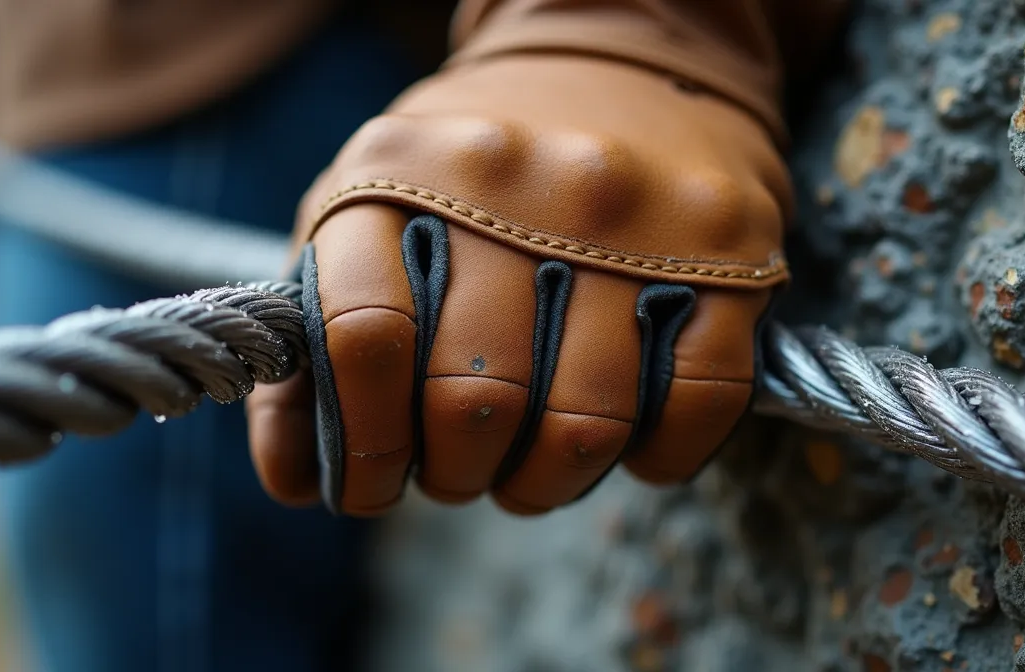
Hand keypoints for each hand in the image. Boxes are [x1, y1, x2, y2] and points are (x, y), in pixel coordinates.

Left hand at [246, 54, 791, 515]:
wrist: (617, 54)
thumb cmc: (468, 171)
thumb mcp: (361, 215)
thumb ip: (311, 345)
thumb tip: (295, 482)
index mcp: (401, 175)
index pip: (364, 338)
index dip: (362, 445)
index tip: (371, 484)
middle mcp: (518, 189)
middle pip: (474, 397)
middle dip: (458, 474)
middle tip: (460, 471)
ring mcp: (633, 220)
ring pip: (585, 421)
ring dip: (544, 482)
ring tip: (530, 472)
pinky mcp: (729, 253)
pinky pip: (695, 401)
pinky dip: (655, 458)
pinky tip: (626, 449)